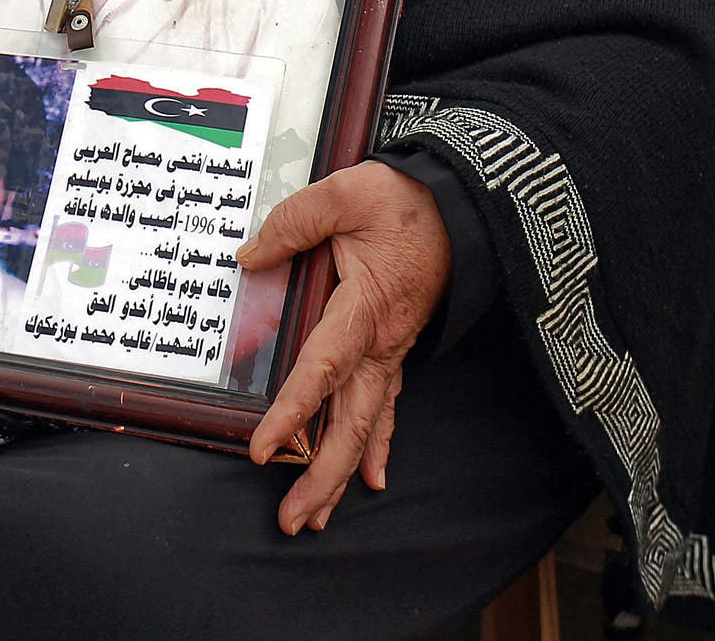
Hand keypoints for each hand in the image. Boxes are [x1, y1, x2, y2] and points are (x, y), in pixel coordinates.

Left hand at [234, 160, 451, 534]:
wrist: (463, 202)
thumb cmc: (406, 199)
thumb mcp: (345, 193)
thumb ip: (294, 224)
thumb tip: (251, 258)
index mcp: (363, 309)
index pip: (321, 371)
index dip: (291, 413)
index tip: (263, 449)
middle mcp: (380, 342)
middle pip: (349, 423)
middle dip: (322, 476)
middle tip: (291, 520)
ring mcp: (391, 349)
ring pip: (365, 424)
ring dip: (340, 473)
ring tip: (314, 518)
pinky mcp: (395, 345)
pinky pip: (385, 405)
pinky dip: (375, 443)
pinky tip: (371, 476)